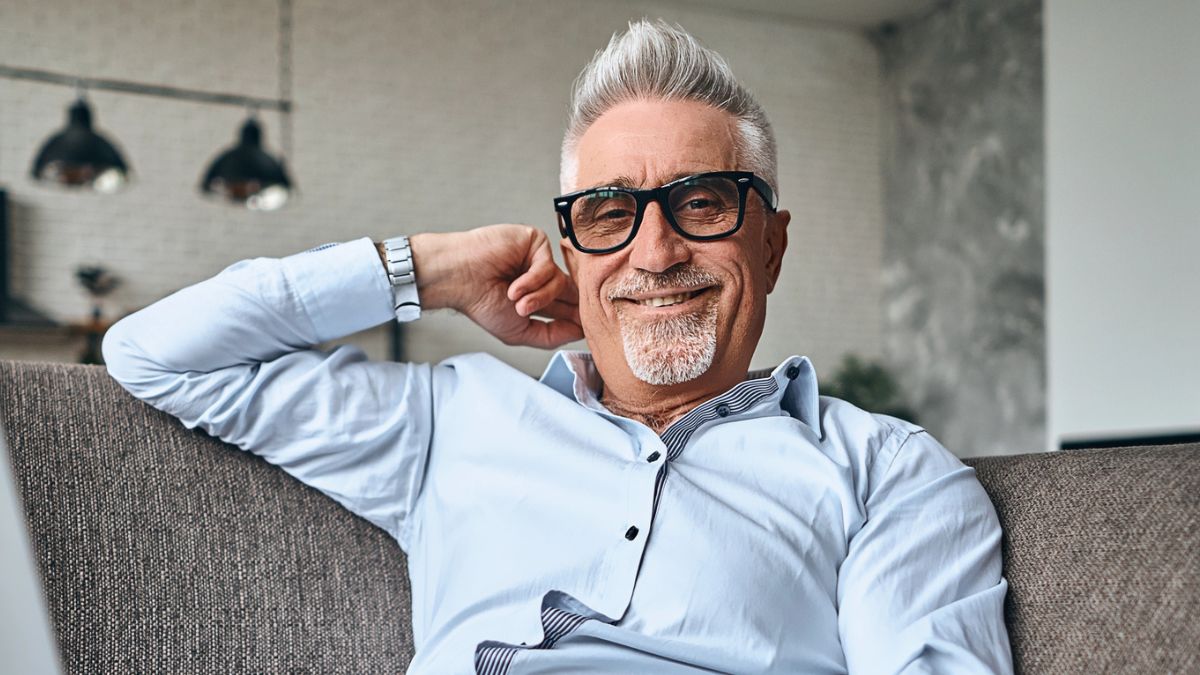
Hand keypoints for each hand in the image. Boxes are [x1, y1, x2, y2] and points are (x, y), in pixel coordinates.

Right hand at [408, 225, 582, 348]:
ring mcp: (538, 259)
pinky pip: (548, 266)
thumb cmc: (480, 303)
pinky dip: (532, 281)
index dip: (577, 319)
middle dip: (565, 308)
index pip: (569, 306)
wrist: (459, 279)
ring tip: (517, 303)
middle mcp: (541, 276)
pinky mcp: (535, 242)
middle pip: (572, 292)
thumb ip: (551, 336)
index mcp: (538, 295)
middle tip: (549, 317)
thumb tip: (581, 332)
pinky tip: (513, 287)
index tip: (580, 330)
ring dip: (540, 298)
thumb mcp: (519, 331)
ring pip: (560, 283)